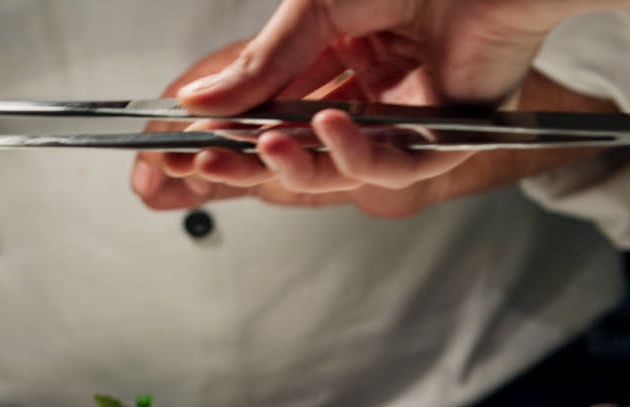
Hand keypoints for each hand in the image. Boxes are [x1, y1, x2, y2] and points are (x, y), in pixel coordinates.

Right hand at [133, 0, 629, 212]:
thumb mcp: (315, 10)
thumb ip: (262, 65)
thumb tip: (198, 103)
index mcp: (337, 54)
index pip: (270, 110)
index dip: (225, 131)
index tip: (181, 143)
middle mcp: (371, 89)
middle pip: (298, 149)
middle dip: (246, 161)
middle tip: (201, 162)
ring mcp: (406, 116)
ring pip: (340, 167)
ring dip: (298, 164)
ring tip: (267, 147)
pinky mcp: (448, 135)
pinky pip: (396, 166)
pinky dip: (358, 153)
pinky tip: (330, 128)